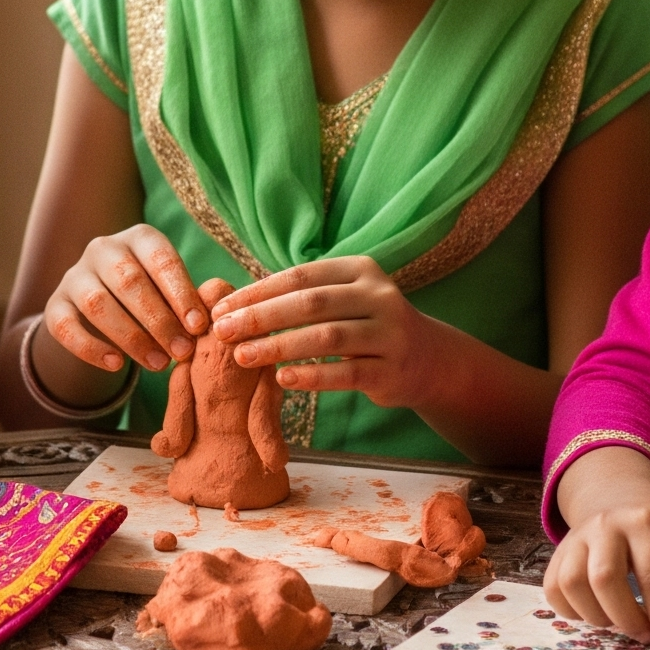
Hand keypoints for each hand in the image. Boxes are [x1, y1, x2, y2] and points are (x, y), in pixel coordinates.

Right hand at [44, 224, 207, 375]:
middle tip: (183, 352)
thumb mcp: (169, 290)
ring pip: (97, 304)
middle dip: (159, 320)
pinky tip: (117, 365)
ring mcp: (75, 275)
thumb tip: (207, 326)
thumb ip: (186, 303)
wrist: (101, 309)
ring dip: (131, 337)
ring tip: (159, 364)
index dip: (181, 293)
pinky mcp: (56, 304)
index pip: (161, 259)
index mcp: (139, 238)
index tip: (199, 326)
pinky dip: (90, 348)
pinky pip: (65, 326)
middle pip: (129, 281)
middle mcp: (103, 249)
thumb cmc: (151, 297)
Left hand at [208, 256, 435, 404]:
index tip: (221, 309)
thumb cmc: (367, 326)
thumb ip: (301, 298)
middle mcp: (378, 295)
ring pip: (327, 337)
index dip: (256, 292)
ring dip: (279, 347)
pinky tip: (283, 379)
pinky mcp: (392, 369)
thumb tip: (233, 305)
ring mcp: (389, 332)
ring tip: (242, 356)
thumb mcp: (343, 300)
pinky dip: (312, 375)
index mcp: (359, 269)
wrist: (428, 360)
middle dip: (260, 317)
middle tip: (222, 332)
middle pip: (310, 304)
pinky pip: (346, 373)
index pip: (299, 277)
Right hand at [542, 446, 649, 649]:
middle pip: (605, 578)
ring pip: (572, 583)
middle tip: (642, 635)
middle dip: (625, 618)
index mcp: (646, 523)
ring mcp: (577, 535)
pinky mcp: (558, 550)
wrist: (619, 495)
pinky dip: (570, 611)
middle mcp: (606, 525)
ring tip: (616, 621)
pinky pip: (552, 588)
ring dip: (596, 616)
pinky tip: (594, 612)